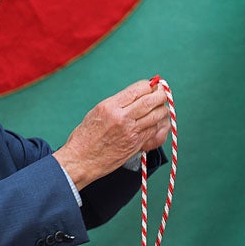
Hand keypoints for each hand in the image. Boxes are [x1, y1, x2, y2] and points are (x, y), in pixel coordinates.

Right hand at [53, 80, 170, 188]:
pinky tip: (155, 121)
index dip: (149, 86)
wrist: (81, 160)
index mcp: (110, 106)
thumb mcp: (97, 112)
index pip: (137, 90)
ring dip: (162, 109)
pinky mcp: (135, 144)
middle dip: (161, 95)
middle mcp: (121, 118)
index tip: (152, 85)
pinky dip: (157, 124)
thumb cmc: (85, 136)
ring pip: (156, 116)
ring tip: (161, 107)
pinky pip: (153, 130)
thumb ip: (117, 103)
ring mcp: (130, 132)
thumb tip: (136, 94)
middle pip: (150, 101)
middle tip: (163, 93)